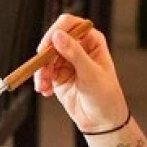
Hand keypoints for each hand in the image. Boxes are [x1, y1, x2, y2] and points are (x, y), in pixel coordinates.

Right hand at [33, 14, 128, 132]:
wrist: (102, 121)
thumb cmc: (106, 96)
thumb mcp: (91, 74)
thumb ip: (74, 53)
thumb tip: (58, 36)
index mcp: (92, 40)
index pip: (69, 24)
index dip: (56, 31)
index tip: (47, 46)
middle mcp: (78, 47)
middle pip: (53, 41)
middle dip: (45, 57)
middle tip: (42, 70)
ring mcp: (66, 61)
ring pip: (45, 58)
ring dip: (41, 72)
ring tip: (44, 86)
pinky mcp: (57, 75)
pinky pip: (43, 72)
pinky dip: (41, 81)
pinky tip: (46, 91)